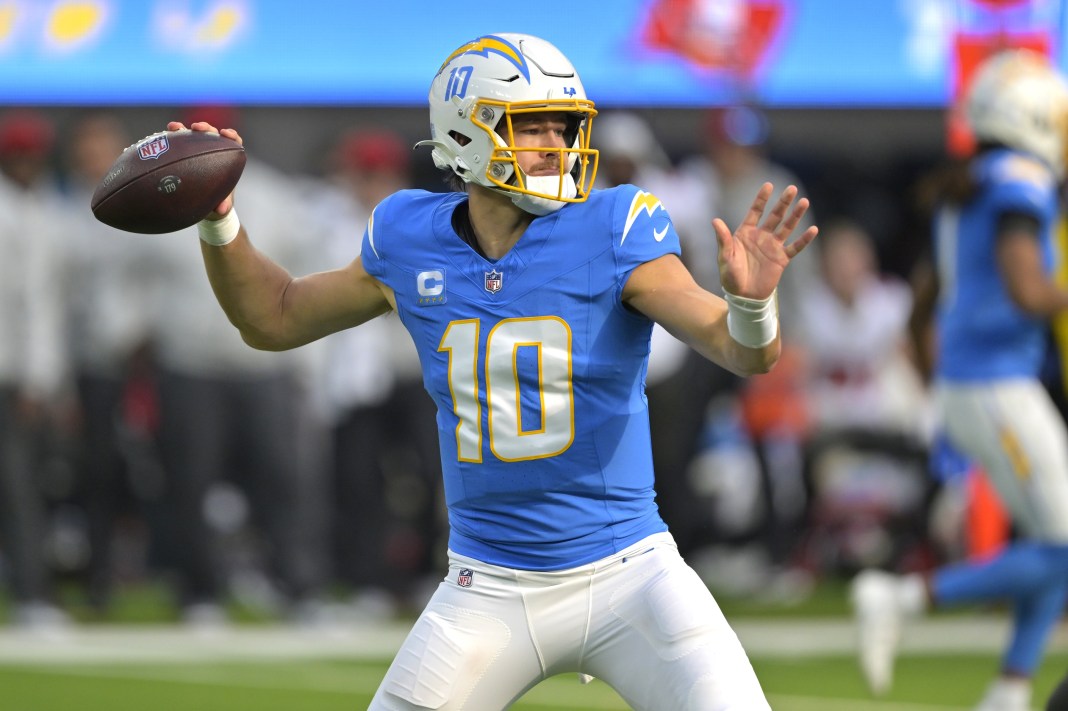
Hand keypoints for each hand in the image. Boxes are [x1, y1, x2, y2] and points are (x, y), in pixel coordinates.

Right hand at [166, 120, 243, 218]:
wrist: (202, 208)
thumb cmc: (215, 204)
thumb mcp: (220, 206)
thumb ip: (224, 205)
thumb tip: (221, 209)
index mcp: (227, 160)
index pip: (234, 142)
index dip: (231, 135)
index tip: (226, 134)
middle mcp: (212, 151)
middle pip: (212, 134)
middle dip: (205, 128)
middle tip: (196, 128)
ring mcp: (197, 150)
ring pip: (193, 134)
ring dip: (183, 129)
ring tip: (175, 128)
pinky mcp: (182, 153)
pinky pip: (176, 142)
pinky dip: (172, 136)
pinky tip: (165, 133)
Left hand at [714, 182, 817, 299]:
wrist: (743, 296)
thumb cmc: (730, 277)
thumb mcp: (725, 257)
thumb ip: (723, 239)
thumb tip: (715, 221)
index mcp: (746, 233)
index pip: (755, 212)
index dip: (761, 199)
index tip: (768, 185)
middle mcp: (761, 237)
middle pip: (774, 216)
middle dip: (783, 202)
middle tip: (792, 188)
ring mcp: (773, 247)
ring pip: (787, 227)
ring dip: (795, 215)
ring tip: (804, 202)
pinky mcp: (782, 259)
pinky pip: (795, 247)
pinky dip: (804, 239)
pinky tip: (813, 229)